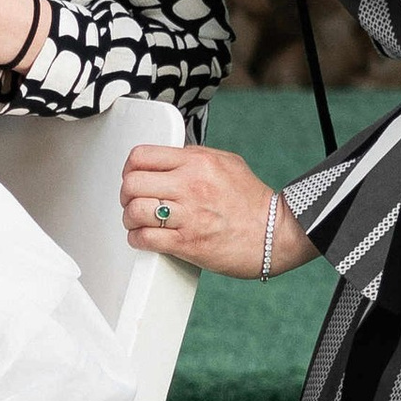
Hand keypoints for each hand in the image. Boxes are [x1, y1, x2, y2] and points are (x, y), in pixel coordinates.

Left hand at [121, 143, 316, 277]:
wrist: (274, 233)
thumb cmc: (251, 200)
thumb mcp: (226, 162)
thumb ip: (193, 156)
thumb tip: (166, 157)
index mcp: (198, 162)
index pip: (141, 156)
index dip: (130, 167)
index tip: (132, 176)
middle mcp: (190, 185)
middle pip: (132, 183)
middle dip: (126, 194)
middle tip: (132, 200)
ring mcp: (188, 215)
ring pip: (135, 211)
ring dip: (129, 218)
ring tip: (138, 221)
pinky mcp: (187, 243)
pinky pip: (145, 238)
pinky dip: (137, 239)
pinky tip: (144, 237)